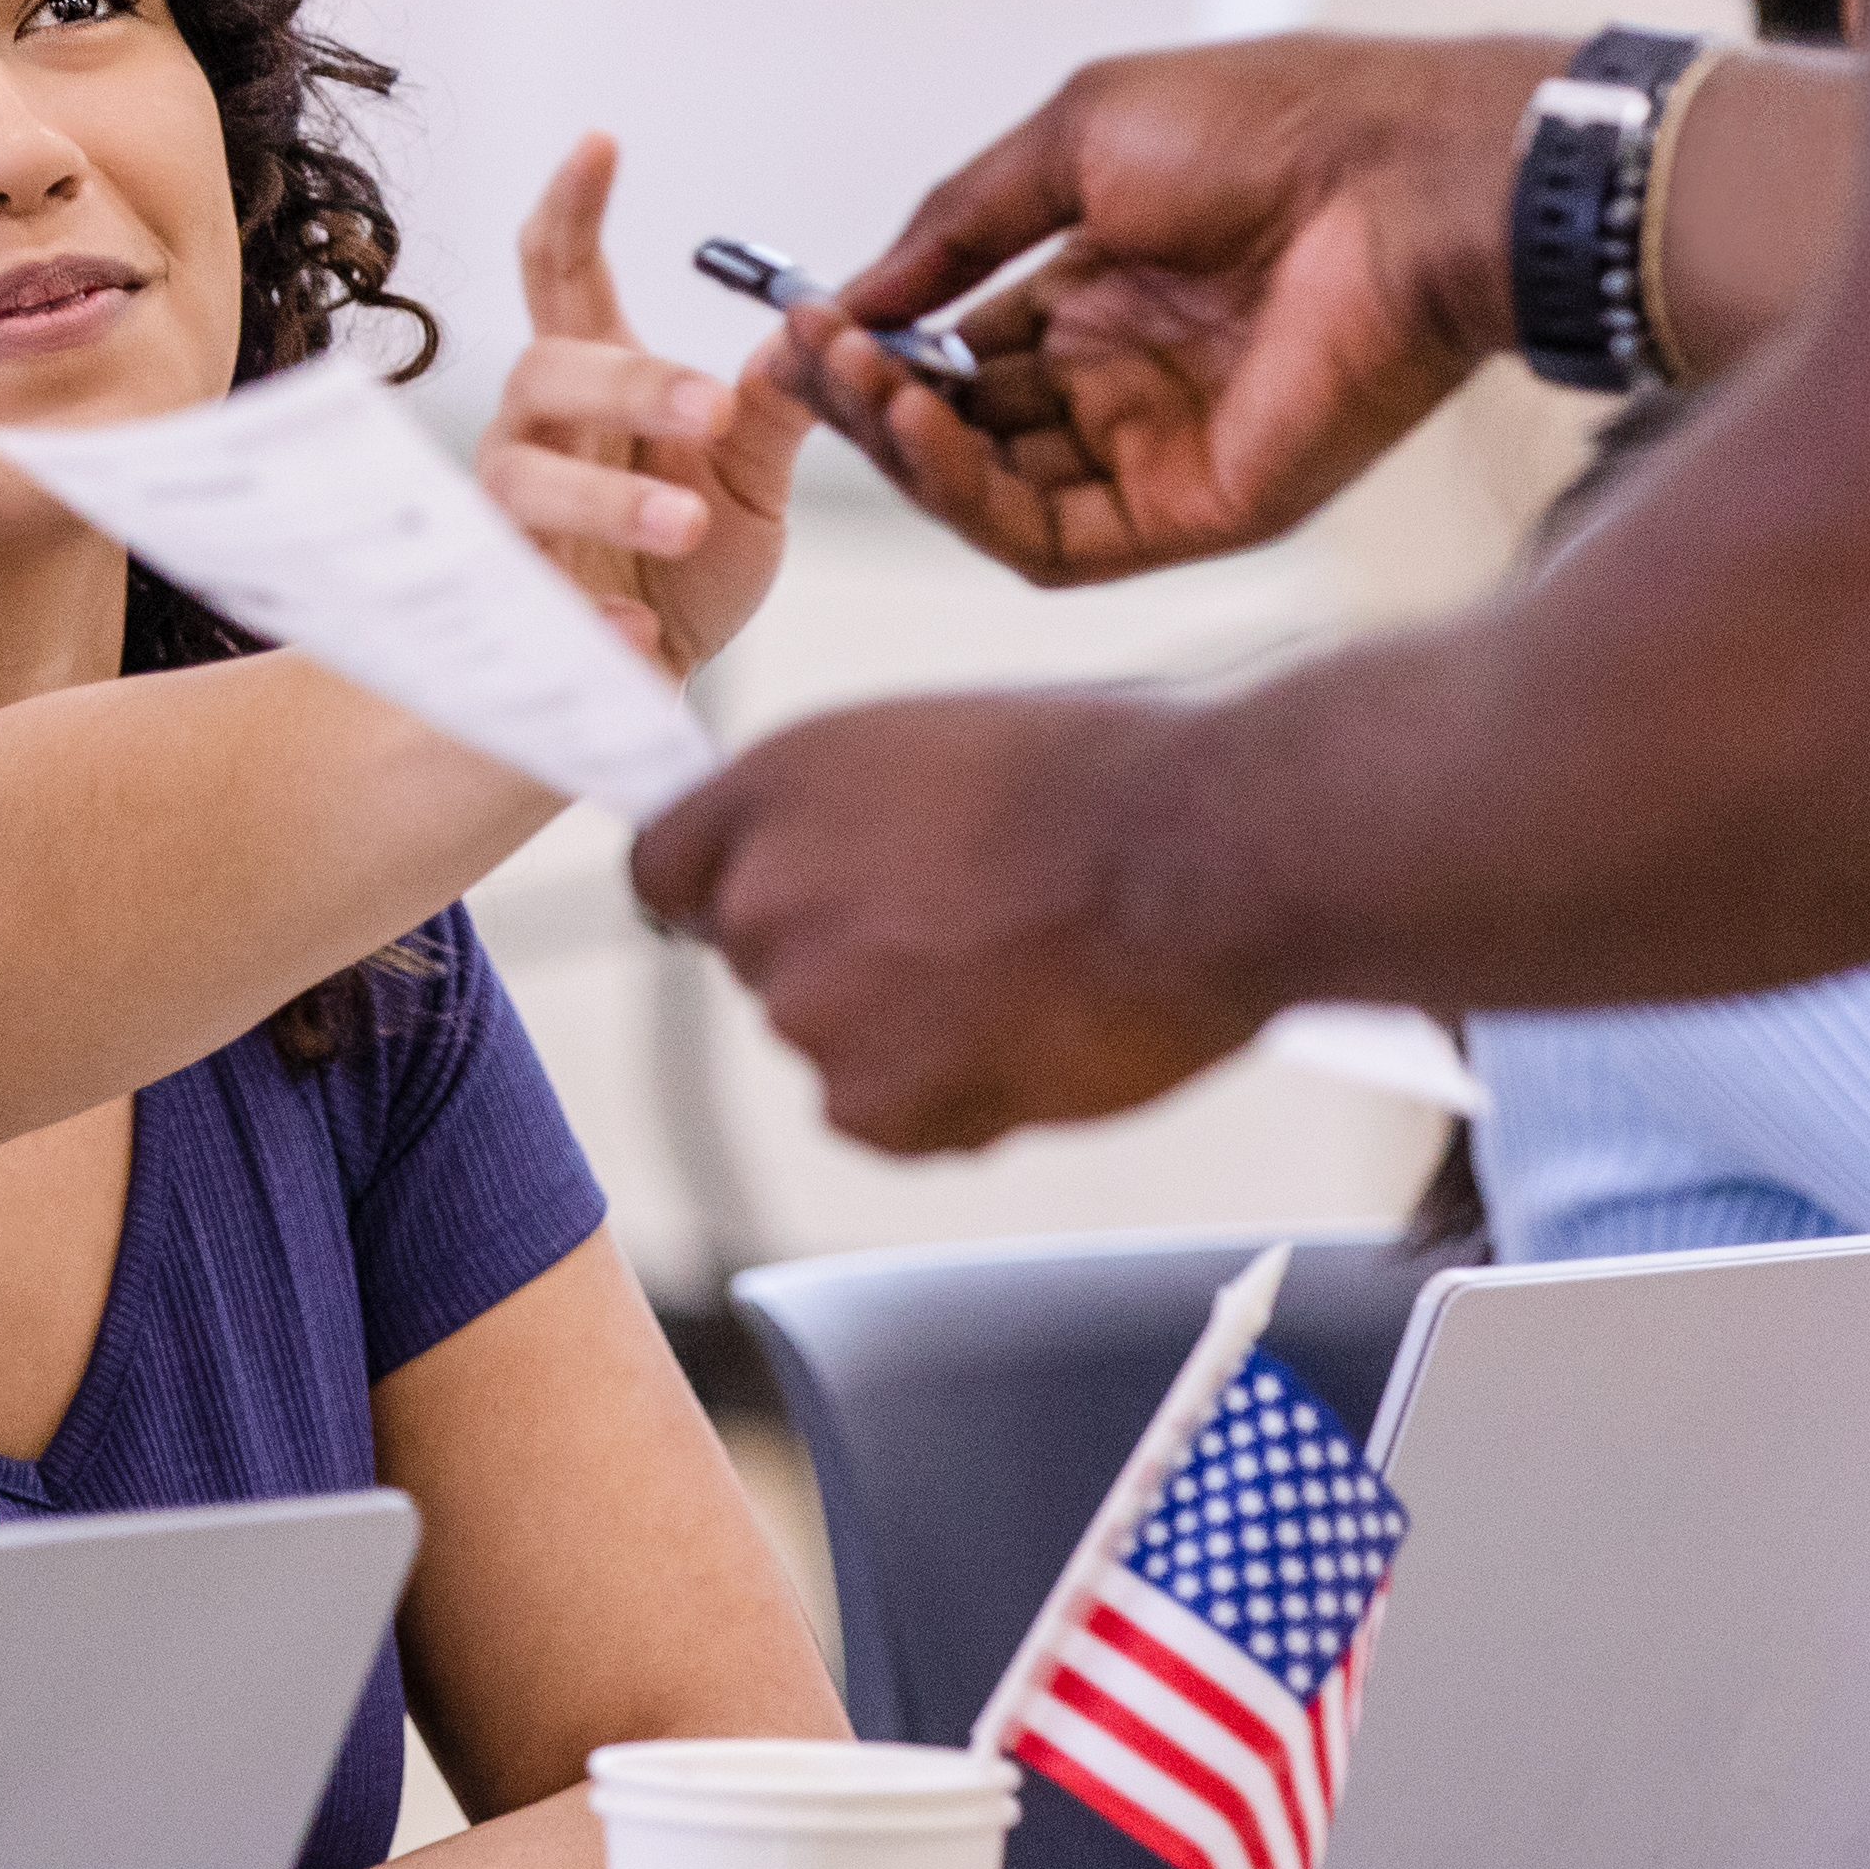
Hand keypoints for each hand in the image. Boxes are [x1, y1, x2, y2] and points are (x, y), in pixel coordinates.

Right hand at [480, 135, 809, 680]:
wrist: (646, 677)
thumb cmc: (686, 560)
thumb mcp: (751, 479)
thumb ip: (778, 406)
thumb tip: (828, 325)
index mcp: (592, 384)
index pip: (561, 273)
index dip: (572, 205)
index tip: (602, 141)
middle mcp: (533, 435)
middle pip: (543, 370)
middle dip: (627, 383)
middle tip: (714, 408)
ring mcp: (509, 521)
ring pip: (522, 482)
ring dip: (605, 498)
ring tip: (687, 521)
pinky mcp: (513, 611)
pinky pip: (532, 601)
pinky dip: (592, 616)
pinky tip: (640, 632)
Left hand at [633, 691, 1265, 1152]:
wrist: (1201, 859)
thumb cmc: (1111, 779)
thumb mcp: (943, 749)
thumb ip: (851, 816)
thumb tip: (833, 868)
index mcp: (777, 780)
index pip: (668, 867)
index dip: (729, 892)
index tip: (787, 912)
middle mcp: (766, 892)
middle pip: (764, 962)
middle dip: (846, 961)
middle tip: (967, 938)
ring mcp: (811, 1006)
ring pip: (834, 1043)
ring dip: (908, 1035)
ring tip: (1026, 977)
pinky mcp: (871, 1101)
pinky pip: (890, 1119)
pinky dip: (955, 1100)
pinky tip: (1038, 1035)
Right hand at [770, 36, 1558, 585]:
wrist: (1400, 174)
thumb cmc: (1266, 128)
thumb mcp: (1075, 141)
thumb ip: (958, 225)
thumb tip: (848, 293)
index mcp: (1106, 290)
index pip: (961, 349)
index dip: (875, 345)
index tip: (795, 328)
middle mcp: (1125, 381)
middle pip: (963, 427)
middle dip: (869, 398)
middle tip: (802, 362)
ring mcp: (1158, 454)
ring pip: (988, 492)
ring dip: (902, 446)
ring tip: (848, 382)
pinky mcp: (1194, 513)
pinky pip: (1046, 539)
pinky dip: (963, 494)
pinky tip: (917, 424)